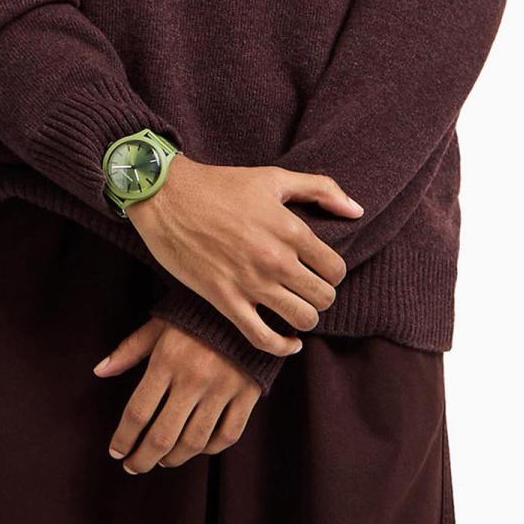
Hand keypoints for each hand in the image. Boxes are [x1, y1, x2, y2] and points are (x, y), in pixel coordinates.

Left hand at [93, 320, 262, 473]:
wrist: (247, 303)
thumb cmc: (195, 315)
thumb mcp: (159, 325)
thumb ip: (130, 350)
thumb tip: (100, 371)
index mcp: (167, 361)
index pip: (138, 412)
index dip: (123, 438)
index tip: (116, 452)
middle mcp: (194, 378)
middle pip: (163, 436)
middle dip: (143, 459)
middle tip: (134, 466)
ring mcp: (223, 388)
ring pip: (194, 442)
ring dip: (174, 459)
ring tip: (162, 461)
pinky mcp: (248, 393)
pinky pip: (227, 435)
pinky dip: (210, 449)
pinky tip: (197, 449)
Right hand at [126, 158, 361, 358]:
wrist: (167, 197)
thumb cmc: (220, 185)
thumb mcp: (274, 176)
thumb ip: (320, 188)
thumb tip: (356, 210)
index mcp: (291, 229)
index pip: (336, 269)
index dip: (333, 274)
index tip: (320, 272)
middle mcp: (275, 259)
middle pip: (323, 298)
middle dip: (321, 297)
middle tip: (307, 291)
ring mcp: (250, 283)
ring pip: (301, 320)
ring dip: (304, 320)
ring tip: (296, 310)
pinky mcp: (224, 300)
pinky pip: (263, 339)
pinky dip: (281, 347)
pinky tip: (288, 343)